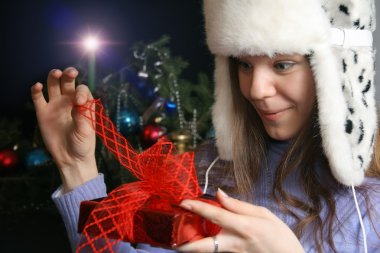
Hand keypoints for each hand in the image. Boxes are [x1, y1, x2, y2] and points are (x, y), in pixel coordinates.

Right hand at [31, 67, 97, 191]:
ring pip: (54, 86)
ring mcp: (56, 106)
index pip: (82, 90)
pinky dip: (37, 90)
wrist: (71, 159)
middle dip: (69, 75)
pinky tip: (38, 86)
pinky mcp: (43, 113)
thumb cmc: (83, 144)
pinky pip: (39, 98)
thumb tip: (79, 101)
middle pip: (68, 83)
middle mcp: (69, 102)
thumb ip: (83, 115)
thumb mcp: (86, 131)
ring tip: (56, 73)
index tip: (79, 101)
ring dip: (54, 77)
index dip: (81, 91)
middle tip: (71, 72)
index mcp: (83, 105)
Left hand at [176, 189, 304, 252]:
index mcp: (243, 227)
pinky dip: (204, 247)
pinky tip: (200, 240)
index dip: (196, 207)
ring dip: (191, 247)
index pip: (214, 215)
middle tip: (171, 238)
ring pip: (206, 252)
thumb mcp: (263, 214)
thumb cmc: (280, 236)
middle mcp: (233, 243)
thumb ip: (237, 205)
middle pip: (201, 247)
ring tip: (180, 237)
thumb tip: (219, 194)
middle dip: (183, 245)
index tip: (183, 202)